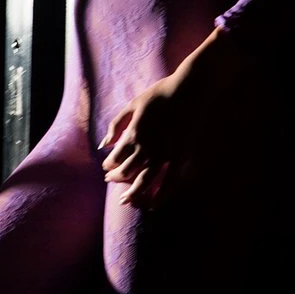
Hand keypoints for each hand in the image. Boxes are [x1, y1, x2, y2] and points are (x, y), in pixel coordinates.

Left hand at [98, 74, 183, 208]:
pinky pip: (170, 182)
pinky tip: (153, 204)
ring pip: (145, 180)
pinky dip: (161, 196)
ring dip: (133, 192)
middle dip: (116, 178)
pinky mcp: (181, 156)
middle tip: (111, 180)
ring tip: (126, 200)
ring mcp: (165, 153)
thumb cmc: (160, 93)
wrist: (190, 89)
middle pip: (126, 171)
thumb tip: (103, 144)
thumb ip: (117, 124)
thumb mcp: (134, 104)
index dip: (109, 165)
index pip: (116, 157)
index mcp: (134, 133)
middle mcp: (147, 146)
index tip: (107, 167)